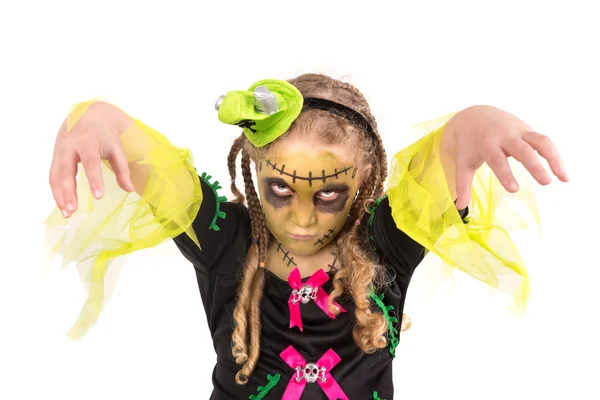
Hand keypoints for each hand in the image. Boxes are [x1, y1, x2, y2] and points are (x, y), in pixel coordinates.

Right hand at [49, 101, 134, 217]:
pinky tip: (62, 204)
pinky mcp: (55, 156)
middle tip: (73, 210)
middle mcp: (70, 146)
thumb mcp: (117, 148)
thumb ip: (122, 169)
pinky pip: (52, 175)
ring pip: (55, 175)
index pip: (91, 163)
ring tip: (67, 213)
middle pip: (66, 171)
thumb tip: (130, 190)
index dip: (94, 179)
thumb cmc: (105, 133)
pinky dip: (56, 190)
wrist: (88, 113)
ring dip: (59, 195)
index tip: (99, 196)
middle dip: (68, 191)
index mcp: (88, 142)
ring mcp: (60, 151)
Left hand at [445, 105, 568, 209]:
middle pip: (523, 149)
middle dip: (534, 165)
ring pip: (540, 142)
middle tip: (545, 182)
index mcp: (487, 144)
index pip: (497, 159)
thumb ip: (462, 184)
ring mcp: (519, 131)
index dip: (505, 173)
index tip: (514, 189)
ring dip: (553, 158)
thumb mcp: (463, 162)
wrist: (474, 115)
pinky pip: (545, 142)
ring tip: (562, 178)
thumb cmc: (469, 143)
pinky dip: (555, 155)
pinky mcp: (528, 130)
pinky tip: (562, 173)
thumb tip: (459, 207)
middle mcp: (505, 136)